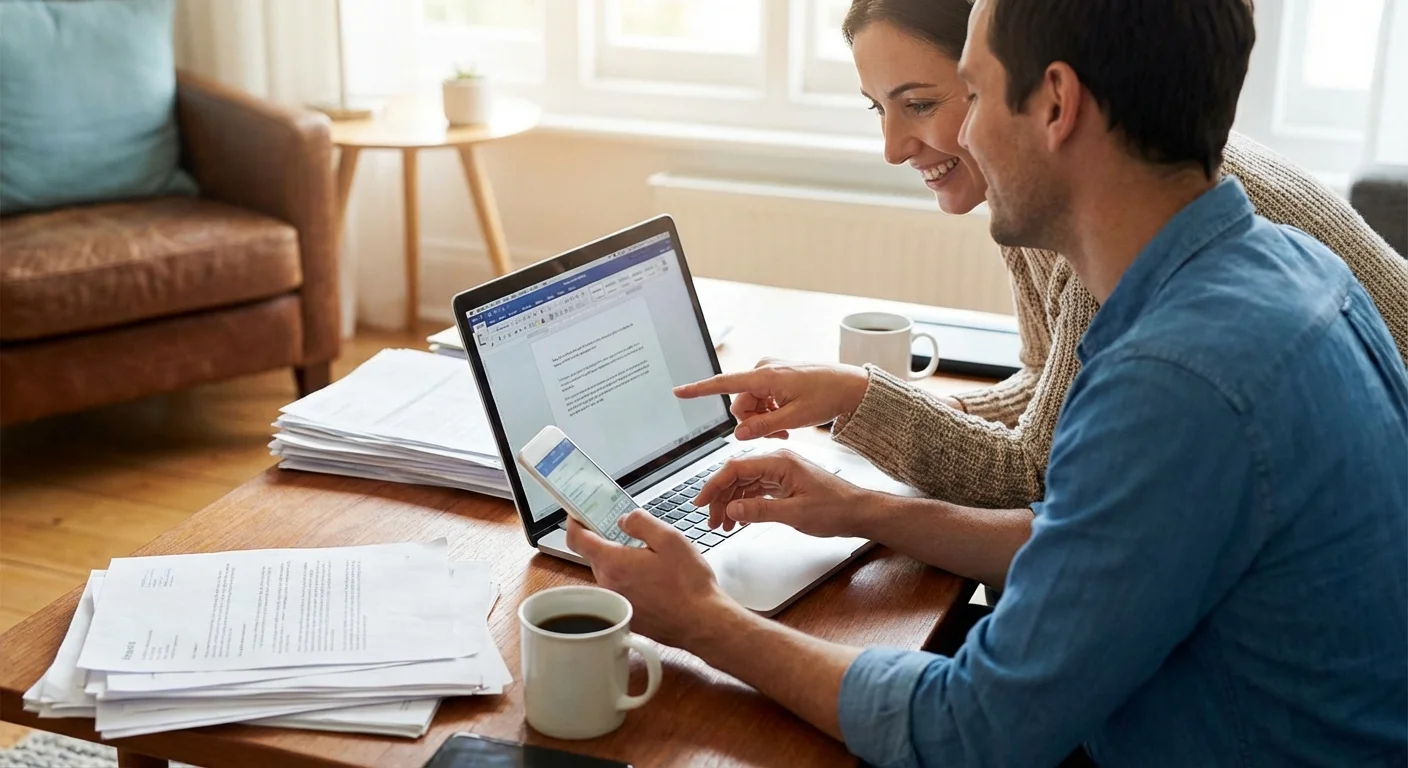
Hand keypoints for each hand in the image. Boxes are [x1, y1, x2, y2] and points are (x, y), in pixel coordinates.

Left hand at [565, 510, 736, 648]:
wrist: (702, 622)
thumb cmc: (689, 584)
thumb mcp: (670, 539)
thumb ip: (641, 522)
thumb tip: (624, 520)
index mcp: (615, 563)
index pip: (577, 540)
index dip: (574, 523)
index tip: (578, 515)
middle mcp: (609, 584)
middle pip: (594, 555)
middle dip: (607, 541)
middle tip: (628, 533)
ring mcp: (617, 601)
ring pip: (608, 573)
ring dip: (620, 562)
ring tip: (649, 558)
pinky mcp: (627, 614)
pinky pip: (620, 590)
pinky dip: (629, 580)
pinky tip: (653, 580)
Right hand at [674, 359, 869, 440]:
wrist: (851, 385)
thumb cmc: (828, 397)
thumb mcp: (794, 418)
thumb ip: (762, 426)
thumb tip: (738, 434)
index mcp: (765, 376)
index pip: (723, 384)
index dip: (699, 390)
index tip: (678, 392)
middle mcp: (763, 369)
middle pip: (740, 403)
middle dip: (752, 422)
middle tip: (777, 434)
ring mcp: (770, 372)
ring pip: (751, 404)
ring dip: (762, 419)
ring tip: (785, 429)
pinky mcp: (777, 376)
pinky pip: (762, 398)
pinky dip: (770, 412)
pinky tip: (786, 421)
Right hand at [694, 450, 870, 537]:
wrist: (859, 512)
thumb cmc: (835, 509)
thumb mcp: (796, 514)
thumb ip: (761, 511)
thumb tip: (733, 509)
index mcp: (779, 463)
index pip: (736, 468)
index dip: (715, 485)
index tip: (701, 502)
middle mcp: (778, 464)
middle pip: (737, 476)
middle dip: (721, 498)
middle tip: (711, 520)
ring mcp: (781, 473)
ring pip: (745, 485)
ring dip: (732, 503)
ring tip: (723, 525)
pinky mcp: (785, 484)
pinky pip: (757, 490)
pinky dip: (746, 504)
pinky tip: (740, 519)